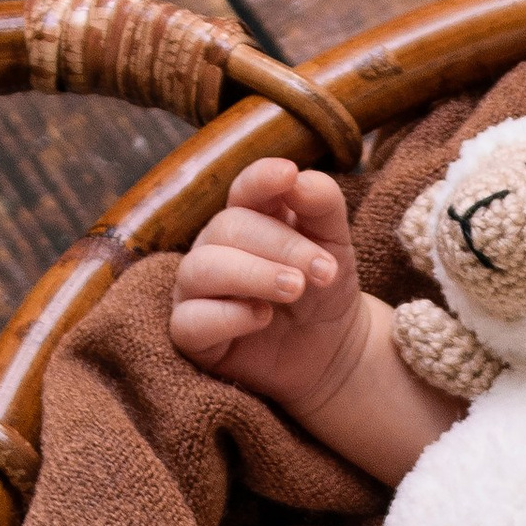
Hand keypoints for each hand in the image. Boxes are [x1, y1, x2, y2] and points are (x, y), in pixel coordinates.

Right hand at [170, 161, 364, 411]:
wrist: (332, 350)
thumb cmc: (324, 289)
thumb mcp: (335, 243)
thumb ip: (321, 204)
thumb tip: (297, 178)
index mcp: (250, 217)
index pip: (243, 189)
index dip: (260, 180)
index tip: (288, 175)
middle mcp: (215, 248)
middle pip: (228, 228)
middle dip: (280, 246)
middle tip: (324, 272)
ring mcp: (197, 290)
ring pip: (201, 269)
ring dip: (253, 274)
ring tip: (296, 288)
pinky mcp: (192, 334)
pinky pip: (190, 320)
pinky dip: (227, 316)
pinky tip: (263, 317)